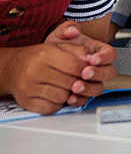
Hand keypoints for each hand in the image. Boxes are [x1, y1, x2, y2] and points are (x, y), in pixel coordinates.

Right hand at [0, 23, 116, 113]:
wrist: (13, 68)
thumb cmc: (39, 57)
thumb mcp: (59, 46)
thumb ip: (78, 50)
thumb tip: (93, 59)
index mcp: (45, 55)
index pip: (75, 66)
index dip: (87, 70)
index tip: (88, 71)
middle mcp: (34, 71)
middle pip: (71, 83)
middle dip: (79, 83)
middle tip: (79, 81)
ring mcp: (29, 88)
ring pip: (62, 97)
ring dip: (69, 94)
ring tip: (66, 87)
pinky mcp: (26, 102)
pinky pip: (51, 108)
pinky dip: (58, 104)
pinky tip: (56, 95)